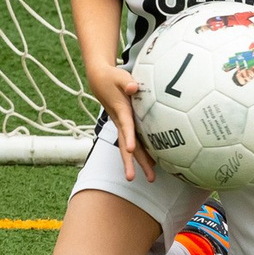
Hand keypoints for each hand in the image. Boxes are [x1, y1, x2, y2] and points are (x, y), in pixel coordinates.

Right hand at [85, 58, 156, 182]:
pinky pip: (134, 142)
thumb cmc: (113, 77)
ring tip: (150, 178)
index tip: (130, 149)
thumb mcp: (120, 76)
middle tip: (132, 178)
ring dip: (138, 163)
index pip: (125, 126)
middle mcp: (120, 122)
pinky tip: (153, 164)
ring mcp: (122, 125)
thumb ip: (127, 81)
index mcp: (120, 111)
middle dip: (129, 162)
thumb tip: (134, 86)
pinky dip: (142, 154)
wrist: (100, 80)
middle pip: (125, 145)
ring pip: (130, 147)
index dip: (128, 137)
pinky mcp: (126, 125)